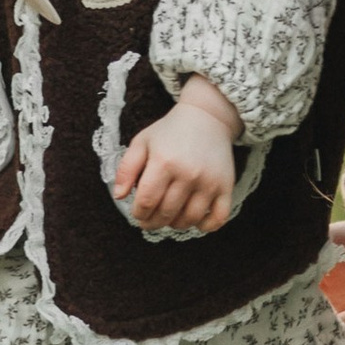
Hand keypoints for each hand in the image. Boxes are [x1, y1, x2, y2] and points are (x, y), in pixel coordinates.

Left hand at [114, 76, 240, 231]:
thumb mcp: (142, 142)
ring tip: (169, 218)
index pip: (146, 202)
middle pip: (166, 214)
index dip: (138, 214)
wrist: (207, 117)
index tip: (137, 213)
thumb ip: (126, 169)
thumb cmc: (170, 131)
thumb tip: (119, 196)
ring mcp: (209, 182)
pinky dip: (206, 226)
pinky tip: (195, 221)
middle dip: (153, 222)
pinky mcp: (226, 186)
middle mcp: (188, 174)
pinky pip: (218, 218)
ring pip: (189, 219)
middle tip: (149, 221)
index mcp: (164, 162)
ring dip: (176, 225)